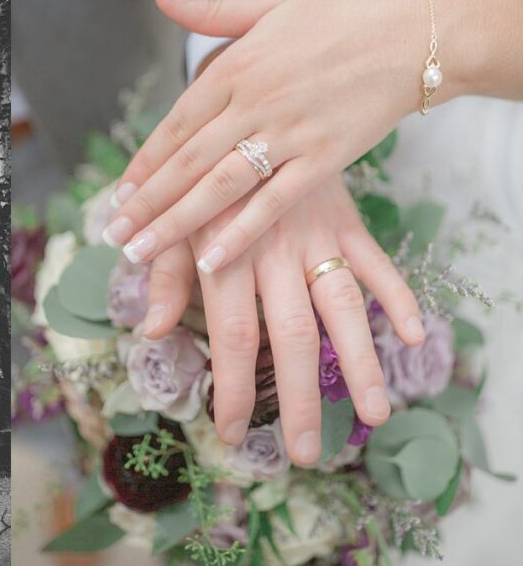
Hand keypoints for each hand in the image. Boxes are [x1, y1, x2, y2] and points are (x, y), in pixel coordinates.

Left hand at [108, 0, 450, 273]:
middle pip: (185, 162)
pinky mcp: (324, 160)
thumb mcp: (270, 5)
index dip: (144, 163)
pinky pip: (273, 202)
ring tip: (140, 252)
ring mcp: (288, 133)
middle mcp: (253, 102)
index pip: (174, 125)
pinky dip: (240, 232)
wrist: (415, 38)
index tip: (118, 194)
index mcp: (234, 67)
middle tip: (113, 235)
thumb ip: (210, 12)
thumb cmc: (341, 19)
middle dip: (145, 203)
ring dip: (174, 223)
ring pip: (218, 186)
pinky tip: (210, 261)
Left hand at [142, 176, 421, 463]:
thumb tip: (152, 332)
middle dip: (297, 397)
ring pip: (341, 306)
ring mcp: (314, 237)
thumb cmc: (200, 179)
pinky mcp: (344, 221)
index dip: (232, 387)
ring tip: (373, 414)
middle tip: (306, 453)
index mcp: (226, 255)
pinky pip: (375, 260)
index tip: (231, 432)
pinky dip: (397, 292)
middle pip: (290, 335)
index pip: (232, 336)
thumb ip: (165, 276)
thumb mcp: (171, 222)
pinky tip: (414, 332)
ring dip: (359, 361)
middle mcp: (273, 252)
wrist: (245, 112)